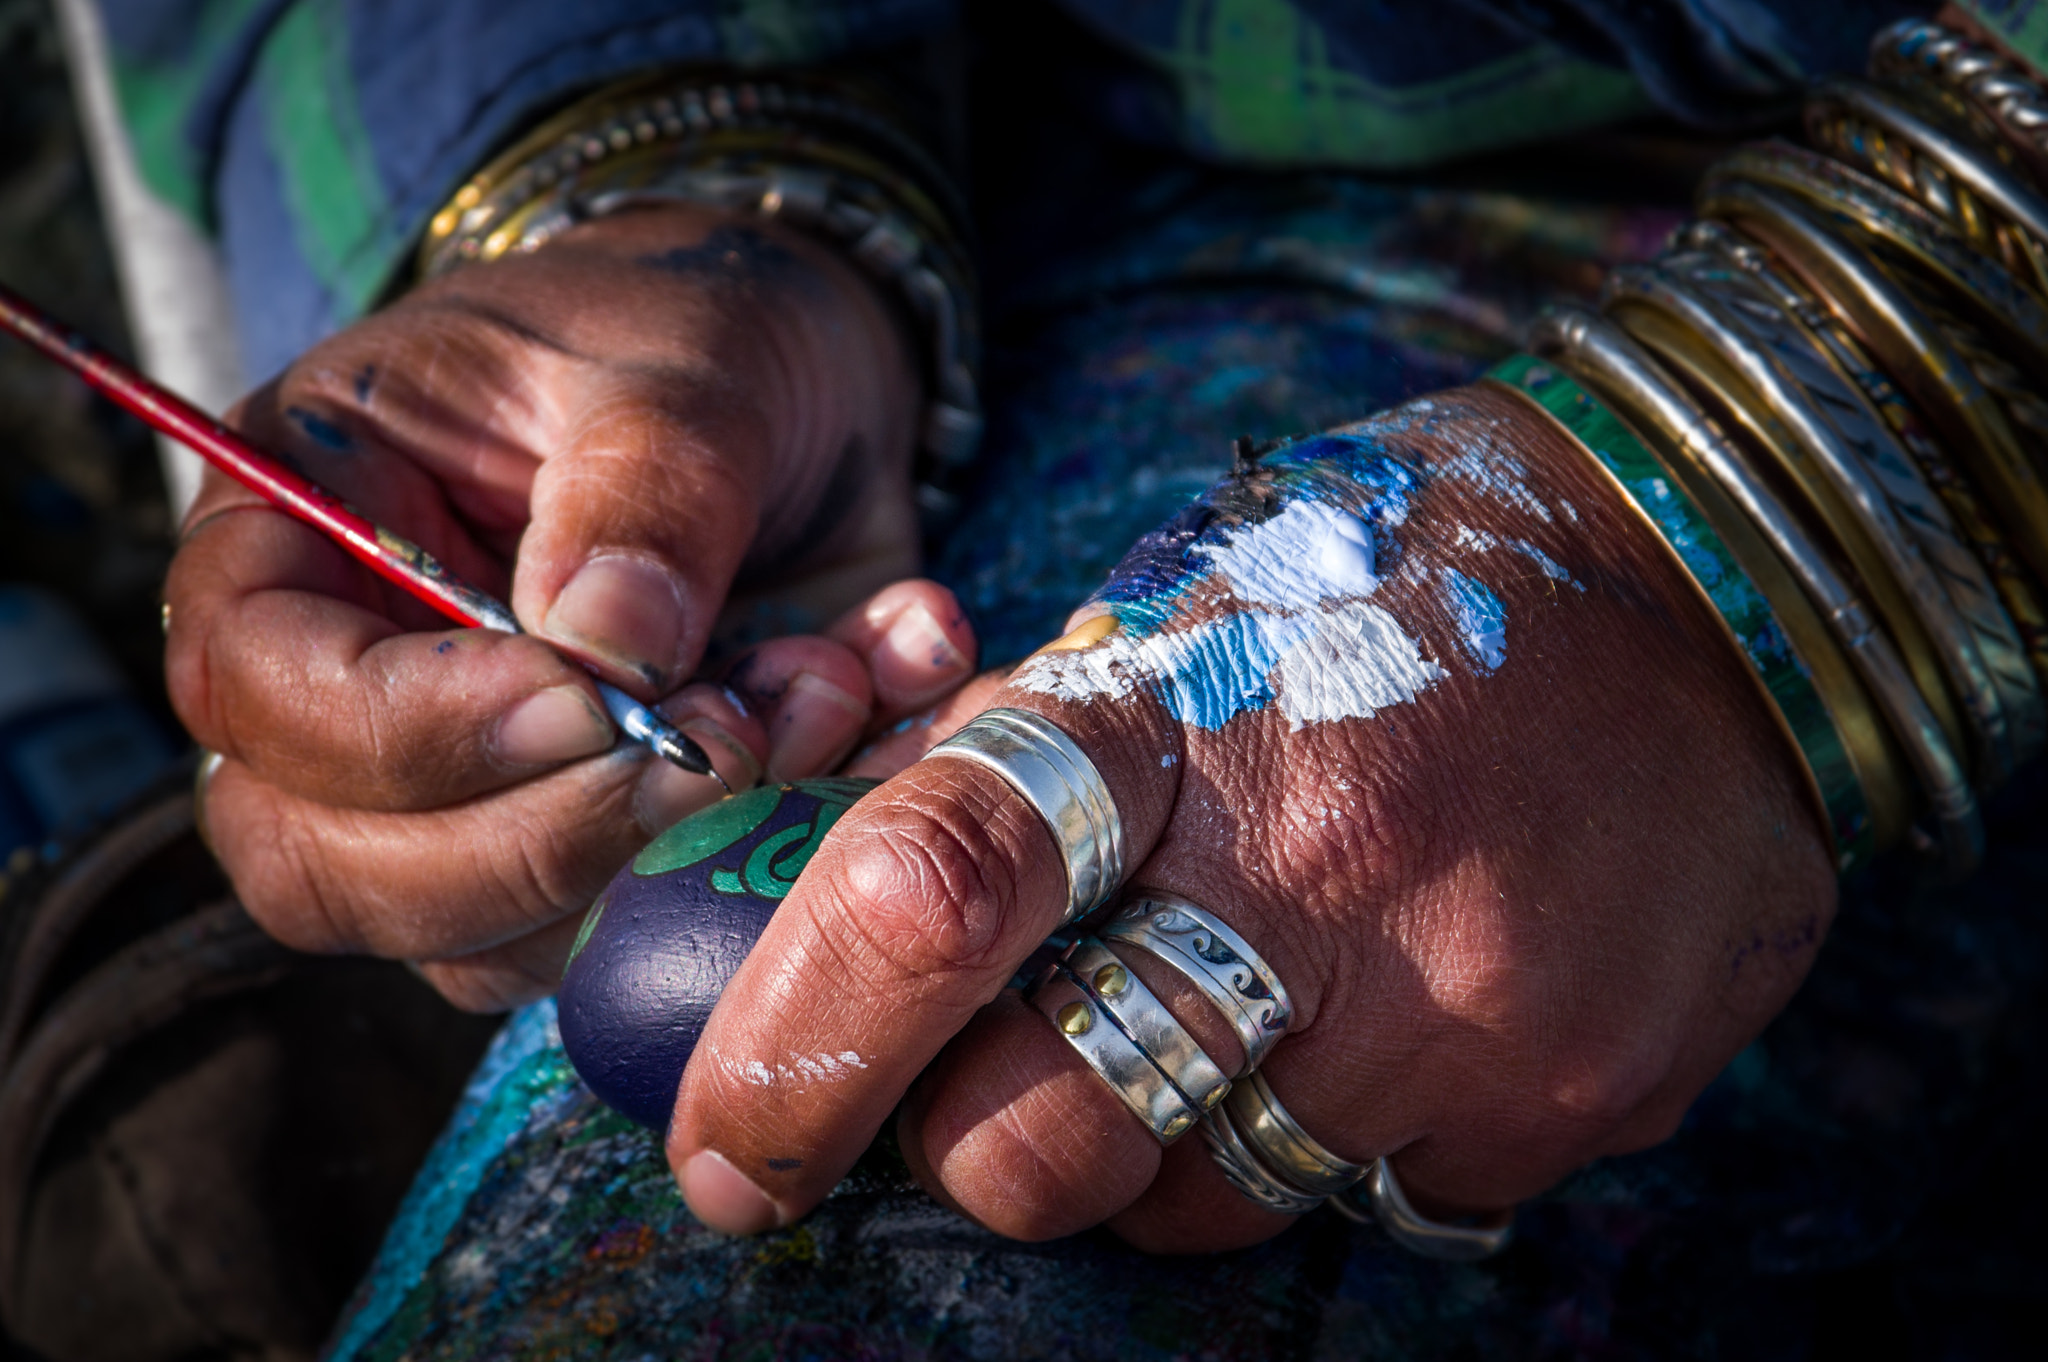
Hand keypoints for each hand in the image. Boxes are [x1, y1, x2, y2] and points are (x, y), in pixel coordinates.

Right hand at [165, 204, 975, 1009]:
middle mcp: (344, 688)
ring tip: (822, 694)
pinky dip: (752, 878)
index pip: (259, 685)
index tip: (592, 698)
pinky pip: (620, 943)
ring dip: (665, 864)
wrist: (797, 391)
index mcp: (298, 527)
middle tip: (729, 734)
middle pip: (334, 866)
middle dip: (551, 837)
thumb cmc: (694, 339)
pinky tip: (859, 736)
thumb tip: (612, 656)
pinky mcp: (576, 856)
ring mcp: (454, 796)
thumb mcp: (681, 369)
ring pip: (477, 940)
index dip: (416, 729)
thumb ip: (645, 495)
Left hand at [659, 382, 1837, 1248]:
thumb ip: (1028, 763)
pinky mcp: (1576, 1096)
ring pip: (1198, 1207)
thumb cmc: (1396, 579)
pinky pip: (1375, 1200)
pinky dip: (1332, 1137)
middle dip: (975, 1141)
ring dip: (1156, 1143)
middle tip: (996, 1077)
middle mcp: (1329, 873)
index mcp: (1186, 713)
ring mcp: (1467, 1005)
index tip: (728, 1146)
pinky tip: (1385, 1013)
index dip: (795, 1047)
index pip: (935, 892)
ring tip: (1232, 1005)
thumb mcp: (1184, 610)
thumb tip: (865, 920)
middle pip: (1040, 1140)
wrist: (1713, 579)